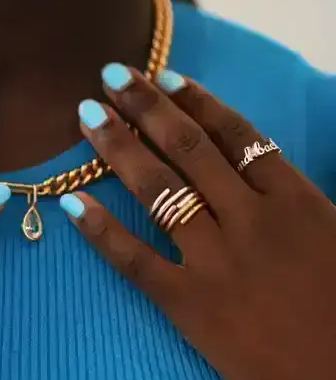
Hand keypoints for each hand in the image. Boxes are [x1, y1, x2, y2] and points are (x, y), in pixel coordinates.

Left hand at [61, 64, 335, 379]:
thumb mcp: (334, 239)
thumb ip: (293, 198)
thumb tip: (258, 163)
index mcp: (295, 202)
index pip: (236, 135)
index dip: (195, 101)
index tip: (162, 76)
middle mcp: (252, 221)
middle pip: (188, 149)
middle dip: (144, 107)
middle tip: (109, 76)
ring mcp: (217, 261)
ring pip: (158, 191)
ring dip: (117, 148)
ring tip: (87, 115)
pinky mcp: (189, 304)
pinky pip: (134, 259)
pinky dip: (100, 229)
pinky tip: (71, 203)